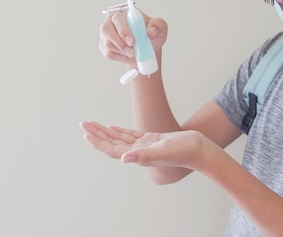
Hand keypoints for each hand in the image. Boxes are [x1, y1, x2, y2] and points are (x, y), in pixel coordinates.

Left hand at [80, 121, 211, 169]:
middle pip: (112, 143)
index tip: (86, 134)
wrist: (198, 149)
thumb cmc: (183, 151)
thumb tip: (124, 159)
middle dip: (97, 134)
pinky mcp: (151, 140)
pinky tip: (112, 128)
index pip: (113, 149)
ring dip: (105, 132)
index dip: (98, 142)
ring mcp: (144, 146)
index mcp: (138, 156)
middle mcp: (138, 152)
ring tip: (92, 125)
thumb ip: (143, 155)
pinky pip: (130, 135)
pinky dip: (119, 131)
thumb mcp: (163, 151)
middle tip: (84, 124)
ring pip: (119, 139)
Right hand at [98, 8, 167, 63]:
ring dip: (121, 51)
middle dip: (120, 43)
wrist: (147, 50)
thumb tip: (151, 31)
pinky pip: (108, 53)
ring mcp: (106, 34)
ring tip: (133, 53)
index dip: (123, 30)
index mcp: (124, 13)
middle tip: (132, 51)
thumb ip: (158, 26)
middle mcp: (112, 22)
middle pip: (106, 30)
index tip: (132, 41)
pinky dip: (120, 57)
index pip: (118, 18)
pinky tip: (128, 55)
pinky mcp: (104, 46)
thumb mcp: (160, 29)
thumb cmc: (152, 36)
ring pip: (107, 43)